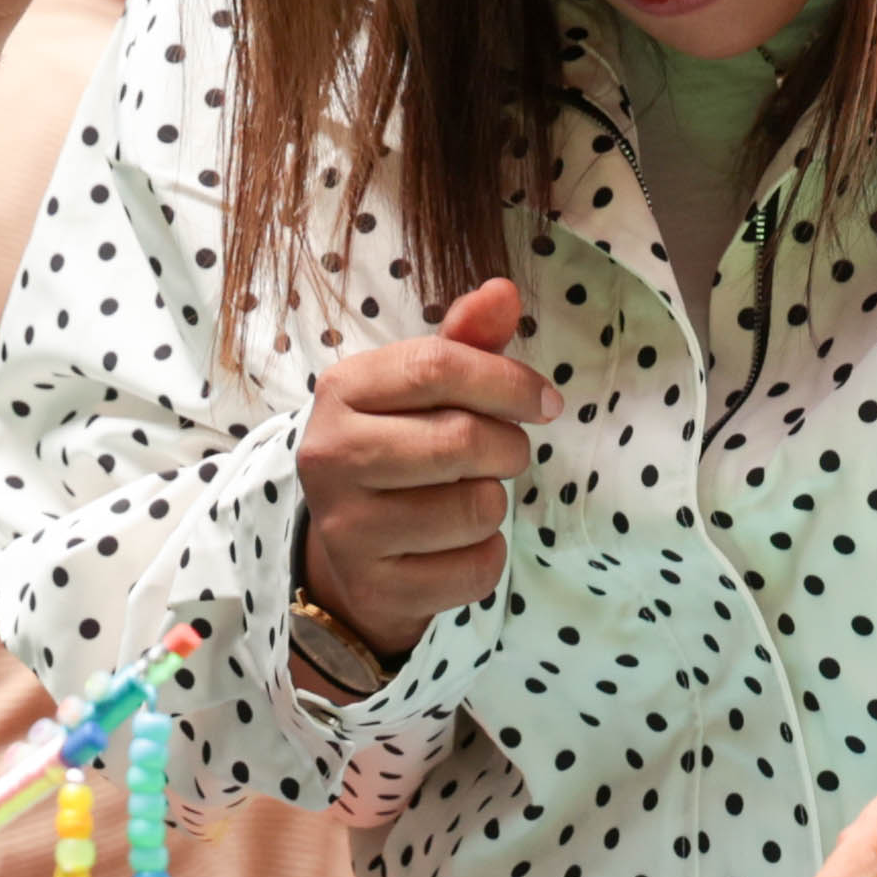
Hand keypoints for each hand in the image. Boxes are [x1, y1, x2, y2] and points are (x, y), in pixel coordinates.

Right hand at [295, 279, 556, 665]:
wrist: (351, 553)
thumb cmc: (400, 450)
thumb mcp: (423, 390)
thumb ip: (466, 341)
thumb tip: (504, 290)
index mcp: (341, 390)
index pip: (437, 365)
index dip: (508, 381)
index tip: (545, 402)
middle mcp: (331, 455)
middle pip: (461, 440)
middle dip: (508, 447)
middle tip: (506, 454)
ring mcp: (347, 527)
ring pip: (475, 509)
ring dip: (494, 504)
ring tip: (466, 498)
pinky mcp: (376, 586)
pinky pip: (475, 568)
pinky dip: (486, 556)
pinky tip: (457, 545)